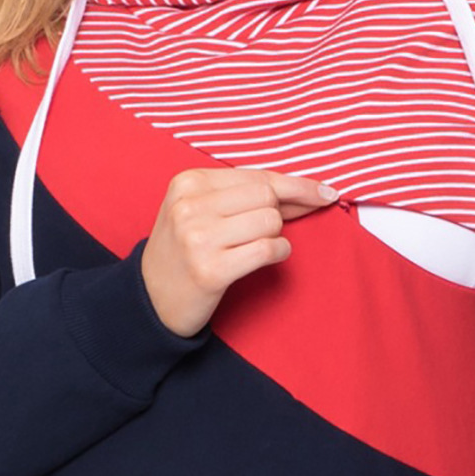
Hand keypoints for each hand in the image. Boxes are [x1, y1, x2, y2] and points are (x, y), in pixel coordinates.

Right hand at [140, 167, 338, 337]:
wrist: (150, 299)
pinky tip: (264, 259)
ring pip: (270, 221)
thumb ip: (242, 196)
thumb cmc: (182, 252)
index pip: (257, 176)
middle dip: (278, 215)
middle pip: (267, 196)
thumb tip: (306, 192)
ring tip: (251, 248)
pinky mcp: (211, 269)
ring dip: (274, 236)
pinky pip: (268, 249)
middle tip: (265, 233)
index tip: (324, 193)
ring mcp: (198, 238)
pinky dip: (277, 253)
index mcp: (188, 183)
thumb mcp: (197, 211)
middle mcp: (190, 206)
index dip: (296, 186)